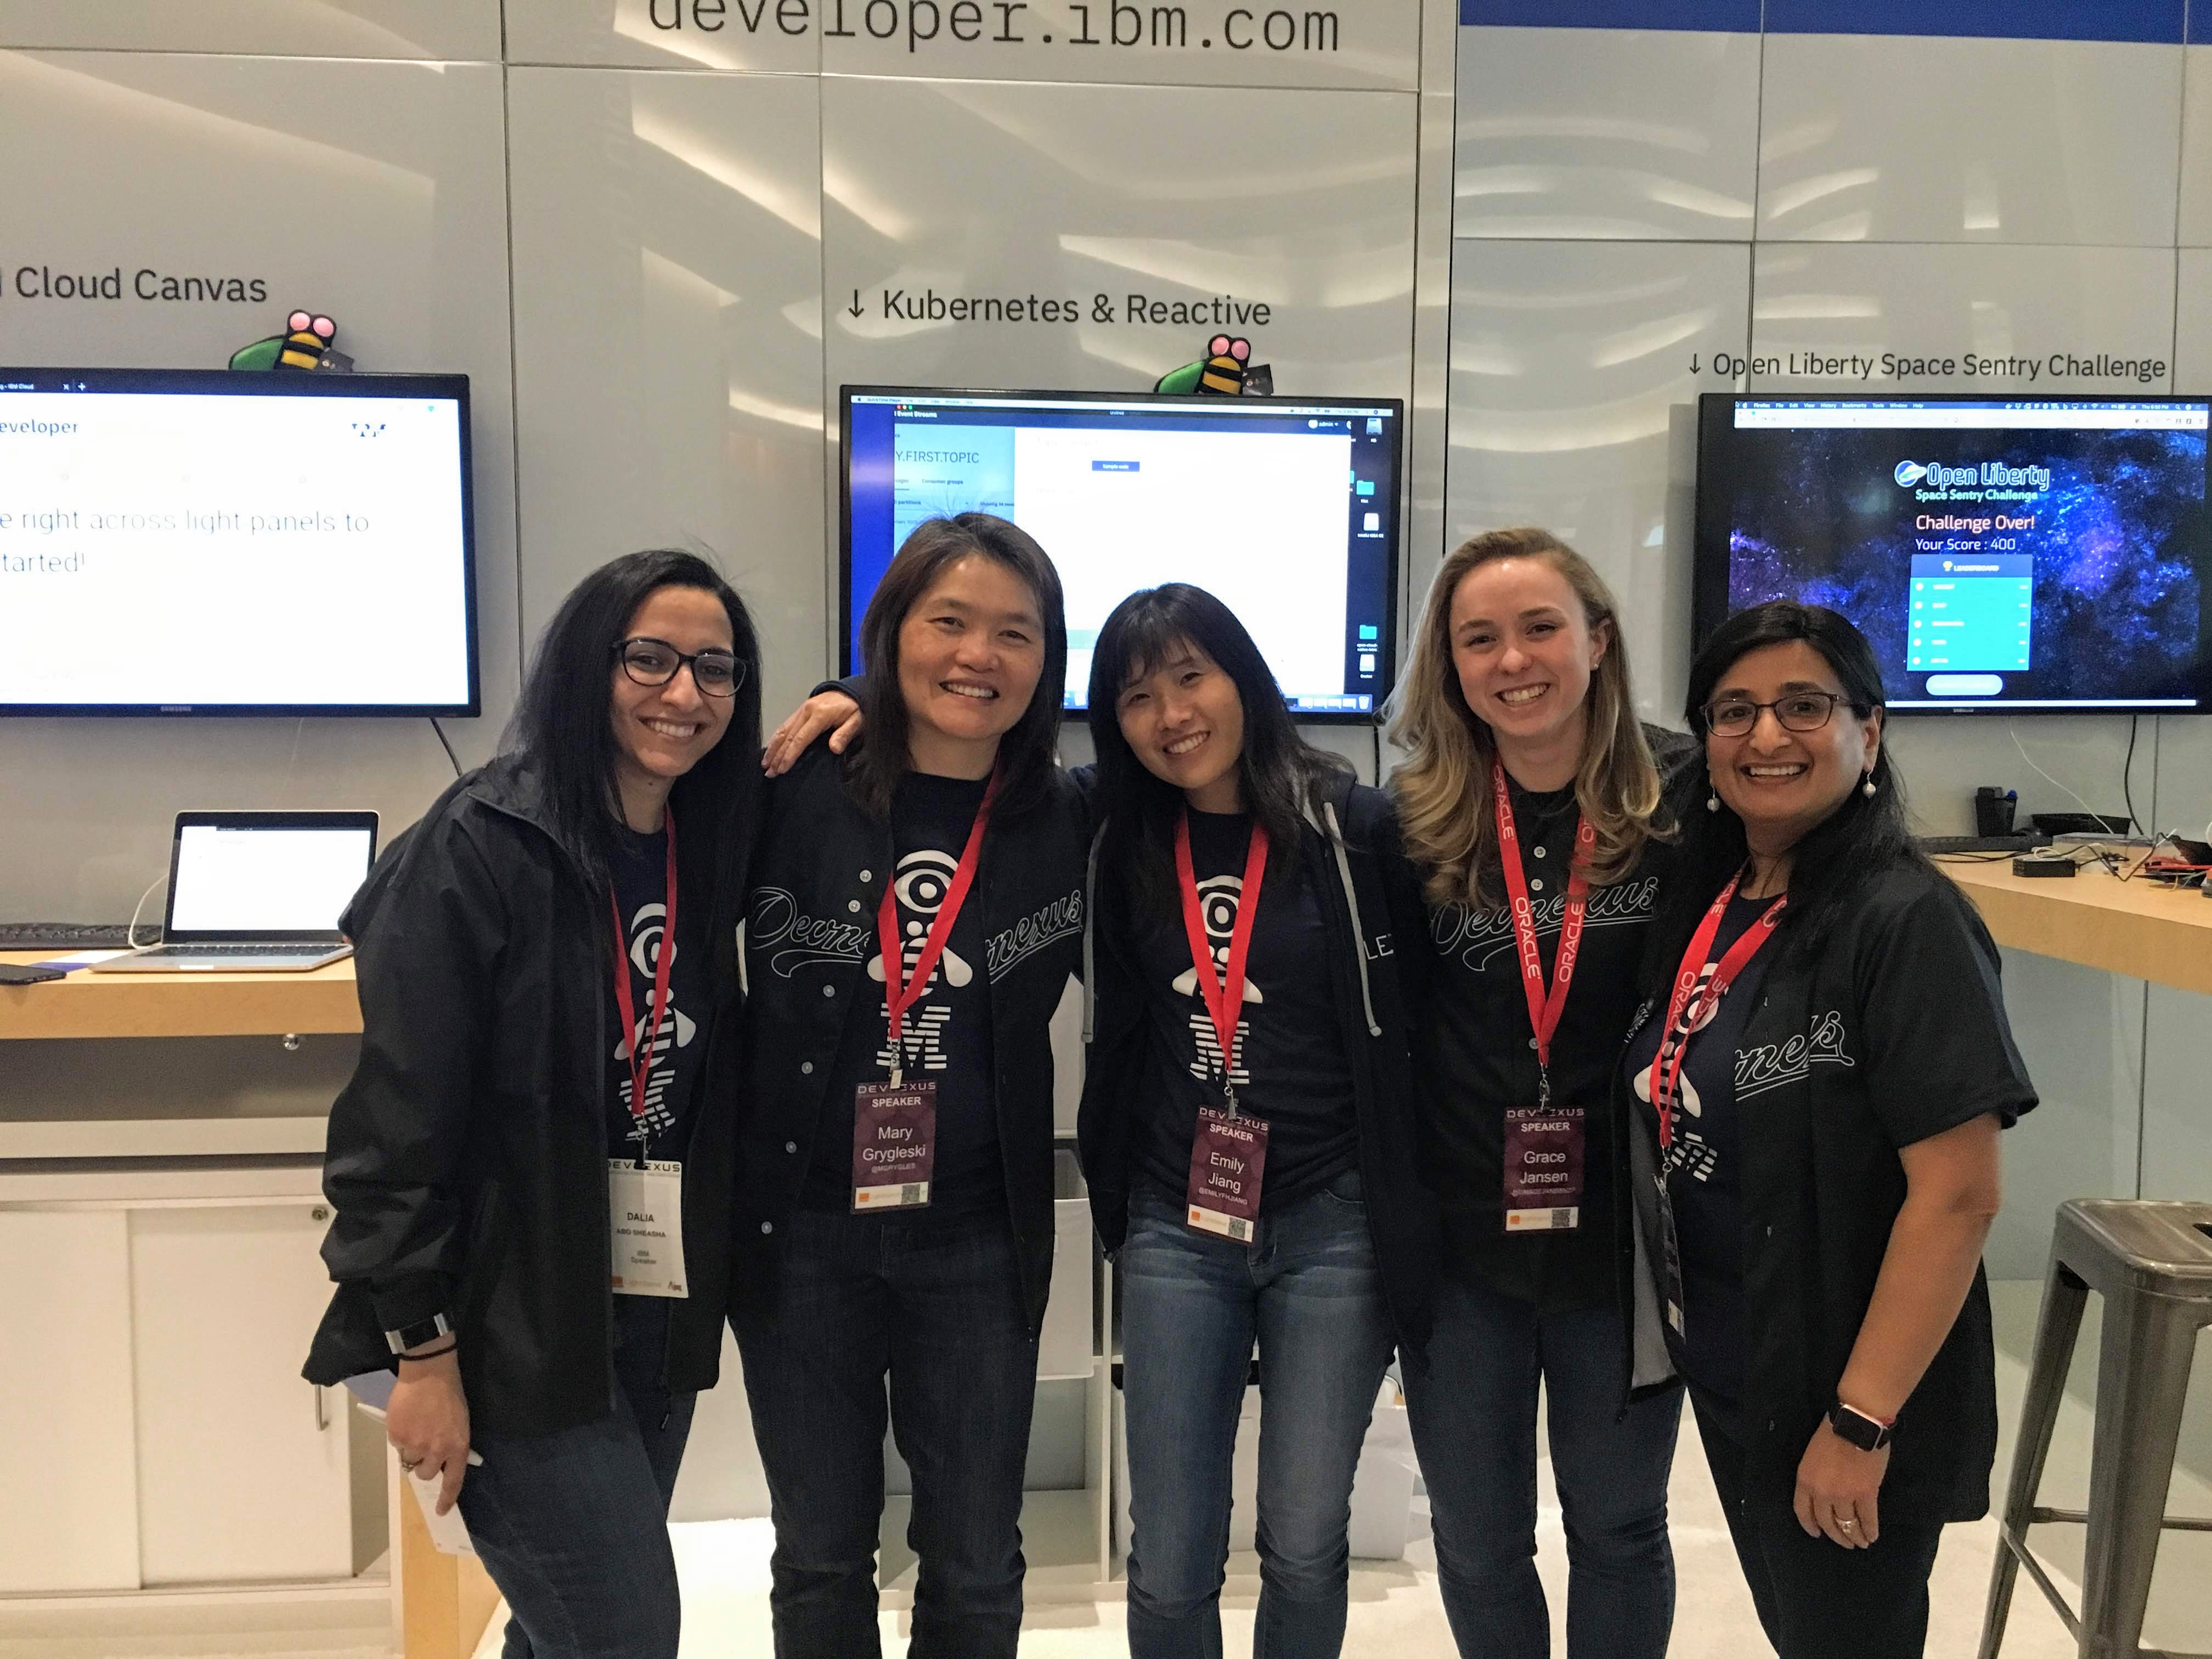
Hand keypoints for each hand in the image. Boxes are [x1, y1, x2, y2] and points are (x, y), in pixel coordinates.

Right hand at [388, 1349, 472, 1515]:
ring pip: (408, 1460)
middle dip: (423, 1464)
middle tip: (423, 1447)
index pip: (453, 1481)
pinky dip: (399, 1436)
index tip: (441, 1511)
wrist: (429, 1373)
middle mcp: (437, 1450)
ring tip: (414, 1427)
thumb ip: (452, 1444)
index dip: (446, 1498)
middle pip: (425, 1473)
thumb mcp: (460, 1422)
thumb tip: (442, 1461)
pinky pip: (395, 1445)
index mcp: (457, 1446)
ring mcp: (415, 1444)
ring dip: (410, 1449)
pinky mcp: (397, 1436)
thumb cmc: (449, 1394)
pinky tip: (405, 1419)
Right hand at [763, 689, 862, 775]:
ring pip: (782, 730)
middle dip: (777, 756)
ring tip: (765, 764)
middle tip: (770, 772)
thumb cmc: (855, 708)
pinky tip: (770, 749)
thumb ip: (845, 735)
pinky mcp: (800, 711)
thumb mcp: (857, 721)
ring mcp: (801, 710)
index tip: (782, 769)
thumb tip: (834, 749)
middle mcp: (806, 711)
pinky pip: (785, 725)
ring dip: (772, 748)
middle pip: (787, 736)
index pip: (800, 739)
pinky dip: (776, 738)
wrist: (851, 691)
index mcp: (819, 715)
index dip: (790, 755)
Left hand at [1794, 1421, 1887, 1547]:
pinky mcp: (1865, 1495)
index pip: (1802, 1511)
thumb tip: (1826, 1493)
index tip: (1816, 1534)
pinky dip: (1870, 1531)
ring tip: (1860, 1543)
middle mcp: (1821, 1492)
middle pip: (1826, 1522)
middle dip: (1836, 1536)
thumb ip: (1816, 1476)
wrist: (1855, 1423)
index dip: (1810, 1526)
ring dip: (1854, 1537)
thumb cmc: (1833, 1431)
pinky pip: (1867, 1519)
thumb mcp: (1812, 1456)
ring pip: (1847, 1524)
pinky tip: (1872, 1536)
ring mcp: (1843, 1496)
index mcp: (1804, 1480)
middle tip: (1844, 1543)